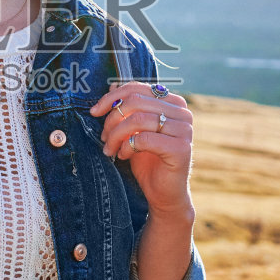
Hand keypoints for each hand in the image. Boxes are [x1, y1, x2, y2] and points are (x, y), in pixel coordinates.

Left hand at [89, 82, 194, 217]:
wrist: (164, 193)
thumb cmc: (147, 160)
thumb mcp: (133, 130)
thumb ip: (128, 109)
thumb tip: (111, 86)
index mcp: (172, 103)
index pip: (137, 88)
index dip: (112, 97)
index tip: (94, 112)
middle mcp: (182, 113)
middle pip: (136, 102)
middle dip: (112, 119)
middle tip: (103, 137)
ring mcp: (184, 130)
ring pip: (138, 119)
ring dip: (116, 135)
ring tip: (109, 149)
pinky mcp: (181, 148)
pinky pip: (144, 139)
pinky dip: (127, 147)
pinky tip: (123, 156)